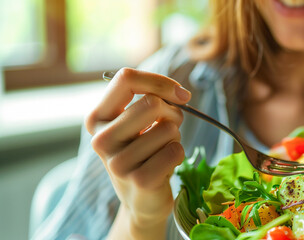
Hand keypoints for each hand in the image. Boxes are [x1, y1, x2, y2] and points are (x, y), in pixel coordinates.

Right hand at [85, 68, 190, 238]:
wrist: (141, 200)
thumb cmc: (145, 152)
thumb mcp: (139, 122)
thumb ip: (152, 99)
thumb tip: (181, 94)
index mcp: (97, 118)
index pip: (125, 78)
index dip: (159, 82)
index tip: (181, 95)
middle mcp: (100, 139)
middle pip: (151, 103)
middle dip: (172, 113)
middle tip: (170, 128)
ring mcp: (118, 162)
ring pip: (168, 129)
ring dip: (175, 138)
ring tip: (161, 151)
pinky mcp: (140, 180)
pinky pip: (176, 150)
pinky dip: (179, 155)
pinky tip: (165, 166)